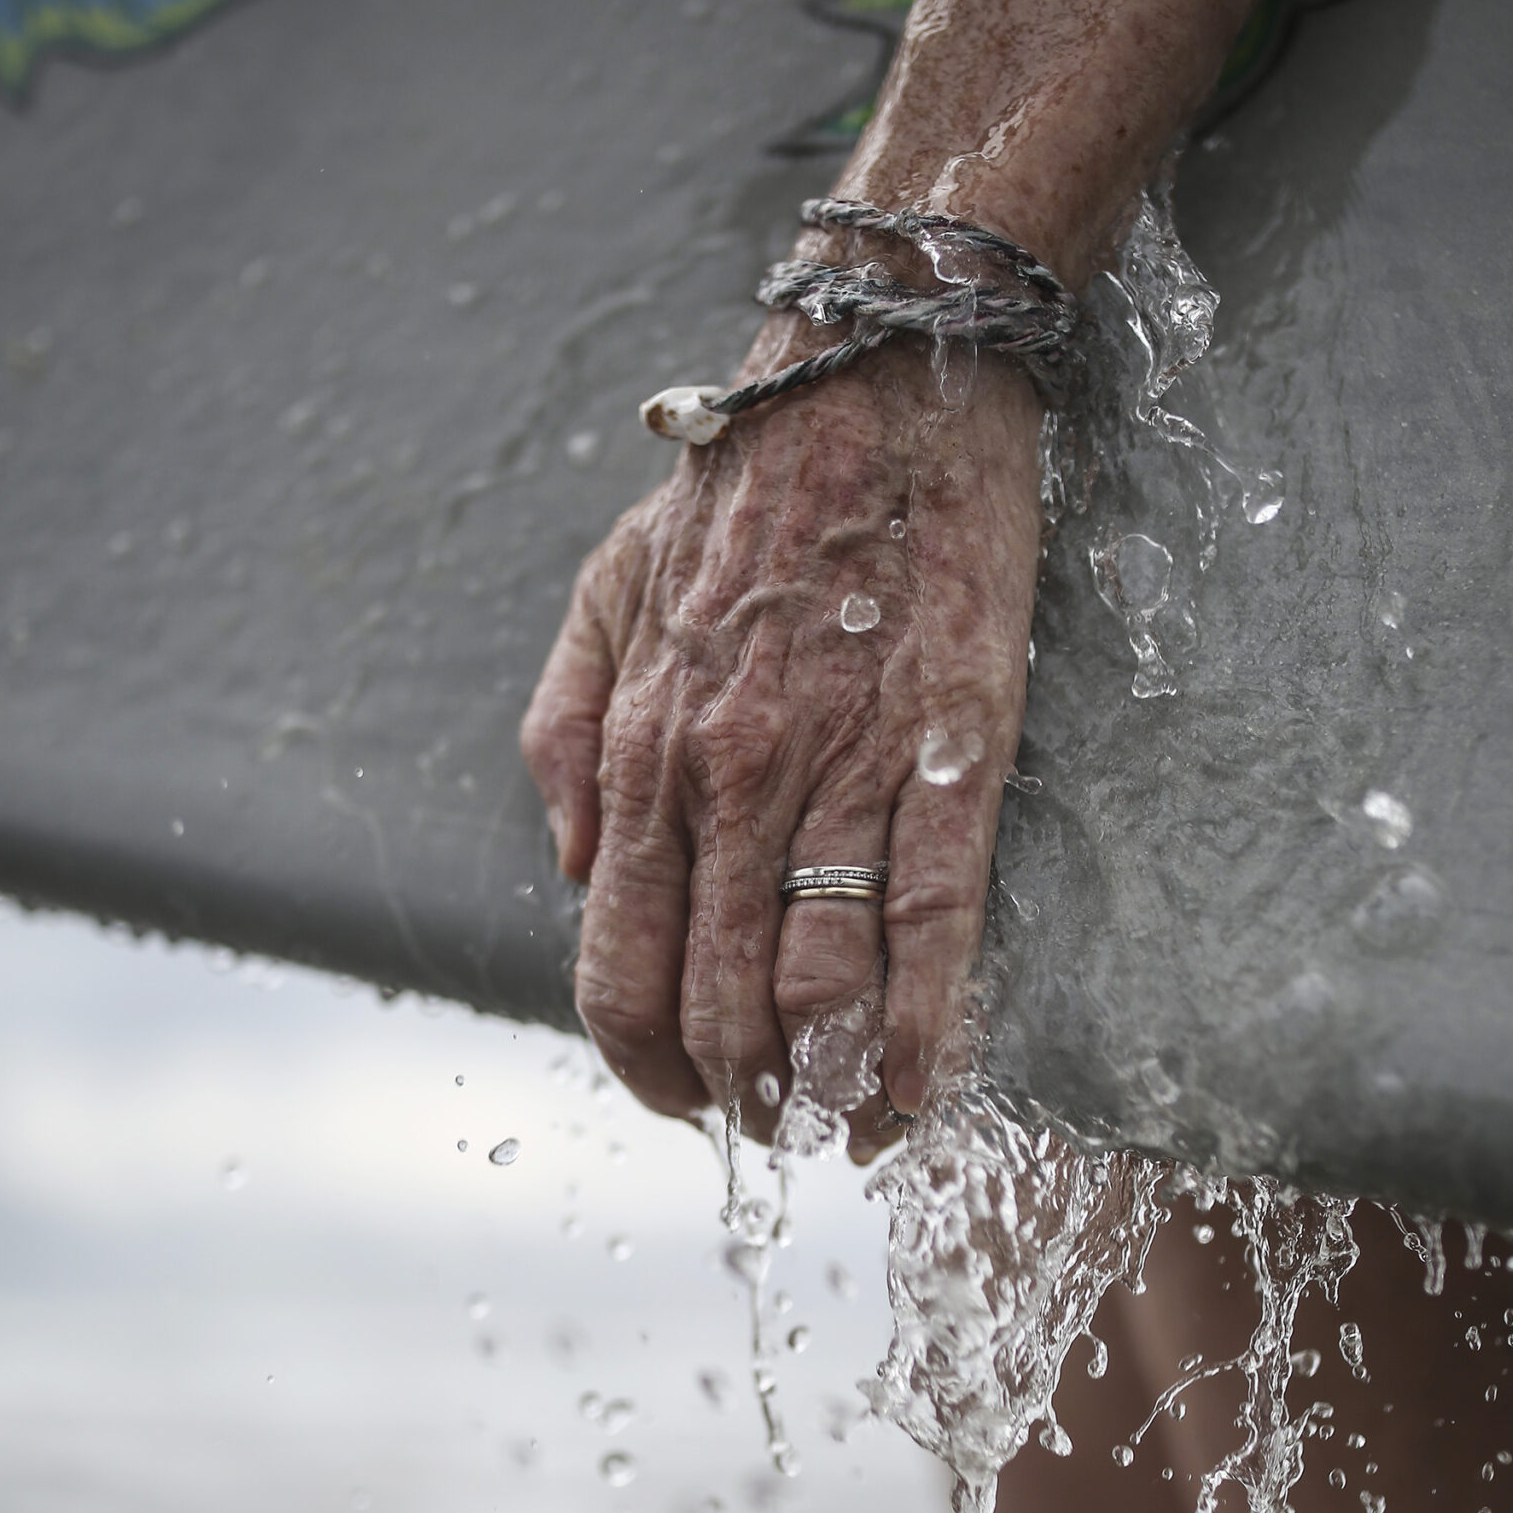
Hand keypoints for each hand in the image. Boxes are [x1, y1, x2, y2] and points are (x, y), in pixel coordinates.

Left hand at [521, 329, 1043, 1143]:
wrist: (880, 383)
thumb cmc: (744, 496)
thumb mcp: (605, 593)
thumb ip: (564, 736)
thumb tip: (576, 873)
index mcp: (643, 754)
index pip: (618, 968)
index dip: (643, 1063)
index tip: (681, 1101)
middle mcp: (728, 784)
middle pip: (716, 1005)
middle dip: (739, 1098)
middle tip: (771, 1128)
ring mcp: (841, 777)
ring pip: (817, 989)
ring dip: (825, 1089)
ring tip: (841, 1124)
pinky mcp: (948, 762)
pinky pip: (929, 932)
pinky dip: (924, 1038)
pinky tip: (919, 1098)